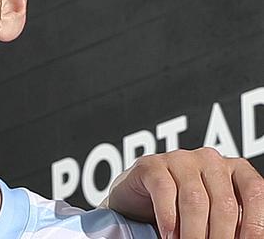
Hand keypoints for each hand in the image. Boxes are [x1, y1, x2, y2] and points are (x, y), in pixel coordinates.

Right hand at [106, 148, 263, 237]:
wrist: (139, 201)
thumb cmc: (184, 212)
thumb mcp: (216, 219)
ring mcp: (179, 159)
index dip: (255, 223)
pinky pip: (164, 190)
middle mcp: (209, 159)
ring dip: (193, 233)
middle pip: (223, 202)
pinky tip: (169, 235)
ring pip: (194, 199)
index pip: (255, 192)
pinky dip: (168, 218)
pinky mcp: (152, 164)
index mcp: (234, 169)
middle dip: (220, 236)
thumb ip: (233, 226)